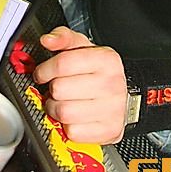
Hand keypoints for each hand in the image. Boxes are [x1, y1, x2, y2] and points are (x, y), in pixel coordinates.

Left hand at [33, 26, 127, 144]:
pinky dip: (68, 127)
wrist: (127, 97)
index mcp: (106, 59)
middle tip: (56, 88)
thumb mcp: (85, 48)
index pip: (63, 63)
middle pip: (60, 89)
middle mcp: (111, 83)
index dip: (45, 69)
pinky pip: (72, 132)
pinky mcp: (108, 130)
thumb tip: (48, 40)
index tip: (42, 73)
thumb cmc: (100, 73)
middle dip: (51, 90)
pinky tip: (74, 117)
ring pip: (63, 112)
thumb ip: (65, 38)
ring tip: (62, 102)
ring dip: (56, 109)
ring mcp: (111, 109)